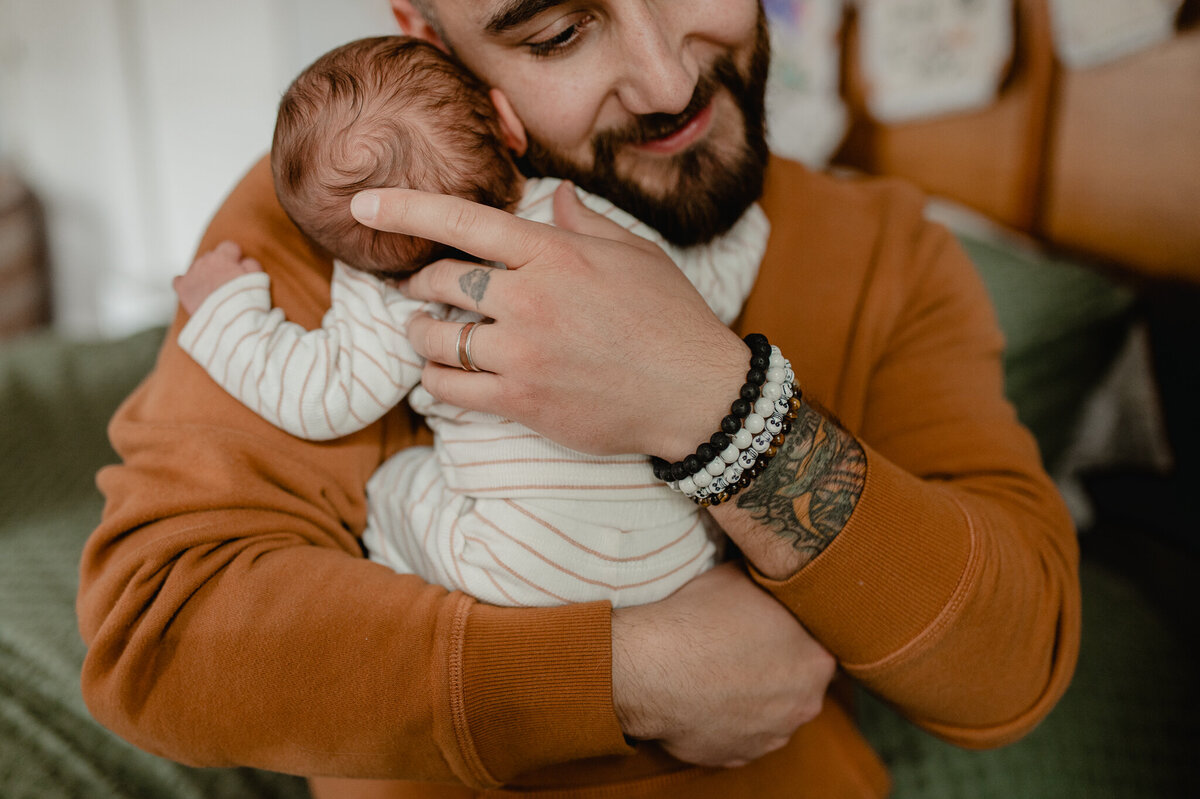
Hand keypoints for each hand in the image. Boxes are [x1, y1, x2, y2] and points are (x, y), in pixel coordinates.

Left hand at [174, 240, 261, 314]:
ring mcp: (191, 274)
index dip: (235, 257)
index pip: (229, 247)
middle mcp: (205, 261)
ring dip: (204, 275)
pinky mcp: (182, 289)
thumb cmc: (246, 300)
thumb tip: (245, 261)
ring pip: (197, 268)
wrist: (228, 320)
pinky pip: (179, 280)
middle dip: (218, 265)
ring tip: (214, 292)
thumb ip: (251, 264)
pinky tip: (193, 291)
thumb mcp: (258, 278)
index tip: (239, 267)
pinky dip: (185, 284)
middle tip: (227, 282)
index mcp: (223, 257)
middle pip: (211, 256)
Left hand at [350, 183, 748, 458]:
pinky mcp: (522, 401)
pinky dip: (434, 381)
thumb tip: (557, 196)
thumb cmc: (671, 318)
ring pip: (435, 339)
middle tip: (416, 288)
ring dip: (420, 334)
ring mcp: (522, 353)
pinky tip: (440, 377)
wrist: (696, 394)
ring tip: (424, 332)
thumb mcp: (636, 254)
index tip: (363, 204)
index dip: (405, 209)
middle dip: (418, 283)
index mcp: (555, 253)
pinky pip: (449, 390)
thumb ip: (585, 223)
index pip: (463, 221)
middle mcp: (530, 298)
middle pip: (440, 281)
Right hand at [610, 562, 835, 767]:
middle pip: (798, 683)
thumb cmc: (701, 619)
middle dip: (777, 667)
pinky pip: (737, 736)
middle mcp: (802, 705)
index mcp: (817, 661)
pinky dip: (725, 720)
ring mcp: (769, 737)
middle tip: (744, 646)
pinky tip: (704, 697)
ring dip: (752, 697)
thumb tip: (771, 570)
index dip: (797, 633)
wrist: (653, 668)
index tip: (774, 624)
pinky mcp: (734, 757)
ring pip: (769, 713)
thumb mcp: (743, 577)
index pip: (820, 645)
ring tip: (718, 672)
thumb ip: (770, 583)